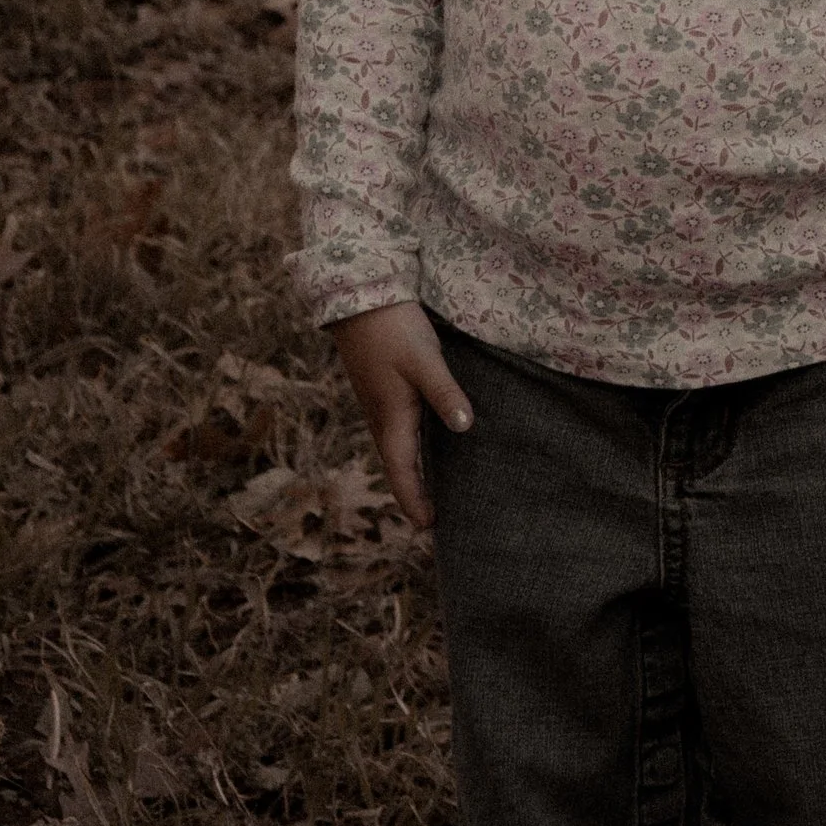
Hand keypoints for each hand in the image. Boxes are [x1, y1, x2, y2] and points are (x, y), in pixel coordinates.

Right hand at [331, 299, 473, 530]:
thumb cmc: (394, 329)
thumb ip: (445, 394)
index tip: (430, 527)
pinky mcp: (383, 390)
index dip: (415, 501)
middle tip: (435, 519)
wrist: (359, 297)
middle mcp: (382, 418)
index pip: (403, 473)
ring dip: (413, 472)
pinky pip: (398, 431)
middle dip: (415, 494)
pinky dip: (413, 448)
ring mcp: (380, 405)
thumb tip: (465, 428)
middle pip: (399, 467)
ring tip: (435, 490)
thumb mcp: (425, 360)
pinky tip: (430, 443)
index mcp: (391, 418)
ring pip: (397, 449)